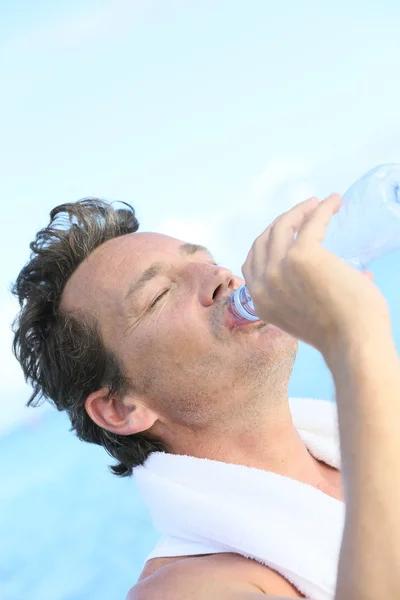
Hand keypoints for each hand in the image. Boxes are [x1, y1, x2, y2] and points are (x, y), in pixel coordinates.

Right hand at [241, 194, 390, 354]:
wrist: (353, 343)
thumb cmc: (340, 335)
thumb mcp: (305, 317)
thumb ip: (307, 296)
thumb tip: (349, 273)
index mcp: (260, 302)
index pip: (252, 262)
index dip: (267, 242)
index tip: (286, 232)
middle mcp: (262, 284)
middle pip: (263, 240)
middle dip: (281, 222)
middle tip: (303, 213)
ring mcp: (279, 268)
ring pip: (282, 226)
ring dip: (299, 211)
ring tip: (317, 204)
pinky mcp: (302, 256)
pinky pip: (311, 222)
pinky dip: (323, 208)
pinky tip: (334, 201)